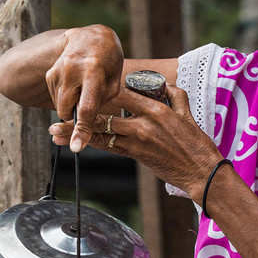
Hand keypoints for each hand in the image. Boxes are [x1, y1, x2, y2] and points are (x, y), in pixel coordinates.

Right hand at [44, 24, 123, 151]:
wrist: (90, 38)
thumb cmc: (108, 63)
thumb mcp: (114, 81)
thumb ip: (101, 102)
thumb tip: (86, 125)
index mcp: (93, 71)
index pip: (86, 107)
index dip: (82, 129)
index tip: (76, 147)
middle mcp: (72, 71)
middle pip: (68, 110)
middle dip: (76, 118)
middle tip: (86, 110)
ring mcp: (57, 71)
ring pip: (61, 107)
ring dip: (72, 107)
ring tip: (84, 89)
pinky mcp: (49, 74)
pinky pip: (56, 99)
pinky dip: (67, 99)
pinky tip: (76, 85)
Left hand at [48, 85, 222, 200]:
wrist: (201, 172)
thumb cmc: (197, 144)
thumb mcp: (188, 113)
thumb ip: (175, 95)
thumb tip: (164, 85)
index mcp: (156, 109)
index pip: (121, 94)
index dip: (101, 92)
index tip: (86, 91)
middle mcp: (143, 123)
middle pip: (103, 116)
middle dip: (78, 116)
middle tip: (57, 117)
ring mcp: (137, 141)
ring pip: (100, 134)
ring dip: (76, 134)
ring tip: (56, 133)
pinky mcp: (136, 156)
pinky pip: (109, 148)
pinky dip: (92, 145)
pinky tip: (77, 144)